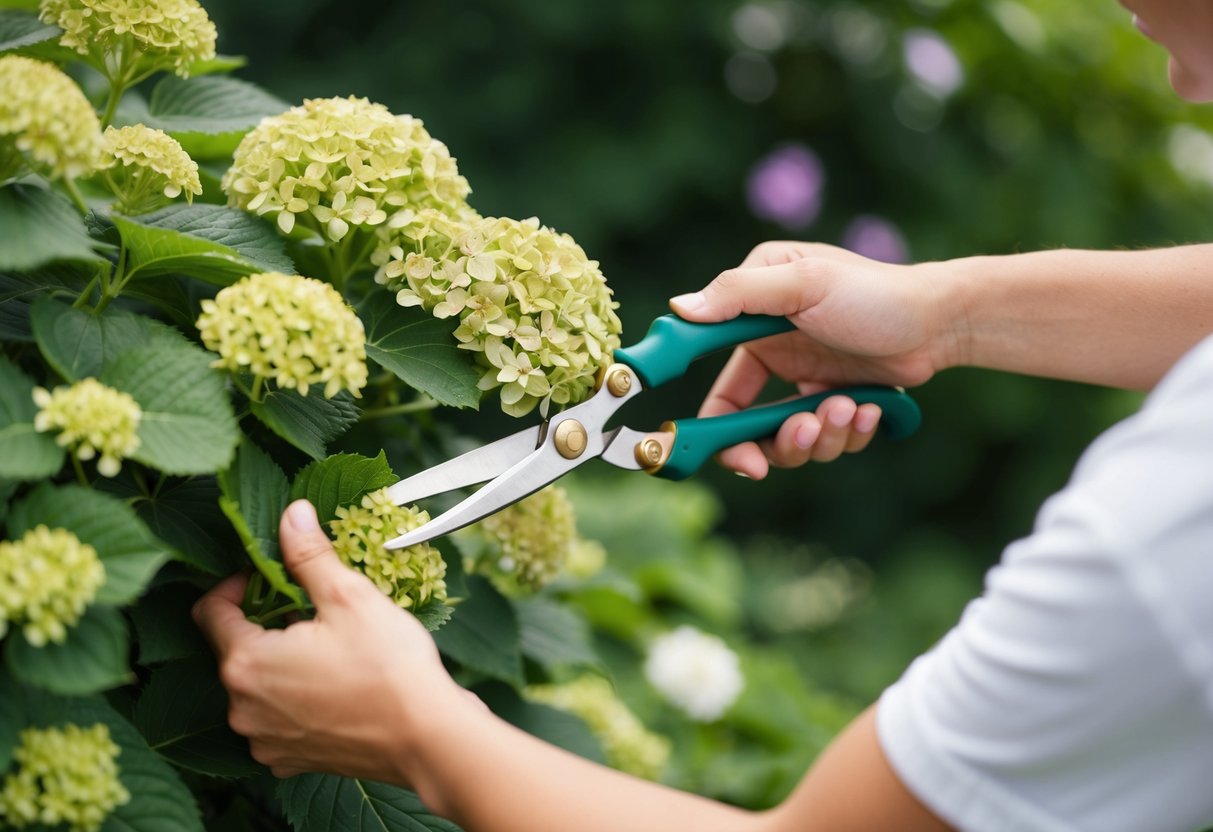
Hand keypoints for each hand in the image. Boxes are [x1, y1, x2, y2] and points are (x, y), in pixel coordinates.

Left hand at [192, 500, 475, 782]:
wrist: (428, 739)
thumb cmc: (389, 668)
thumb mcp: (348, 596)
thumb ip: (308, 554)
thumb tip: (290, 513)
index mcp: (245, 662)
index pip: (210, 611)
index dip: (236, 584)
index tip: (270, 575)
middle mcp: (242, 708)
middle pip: (235, 650)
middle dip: (266, 626)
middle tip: (312, 611)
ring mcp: (264, 742)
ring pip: (258, 687)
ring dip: (281, 665)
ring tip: (329, 651)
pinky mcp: (290, 763)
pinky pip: (278, 721)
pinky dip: (296, 703)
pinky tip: (334, 689)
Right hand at [670, 241, 949, 478]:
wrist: (943, 320)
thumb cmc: (874, 292)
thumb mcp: (803, 283)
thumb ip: (738, 294)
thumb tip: (678, 308)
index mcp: (753, 320)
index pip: (717, 384)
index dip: (715, 426)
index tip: (729, 454)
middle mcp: (773, 351)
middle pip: (749, 427)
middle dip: (777, 440)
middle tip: (803, 432)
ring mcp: (804, 381)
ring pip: (791, 440)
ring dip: (819, 435)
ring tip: (849, 409)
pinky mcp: (836, 403)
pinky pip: (828, 441)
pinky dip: (848, 433)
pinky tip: (869, 410)